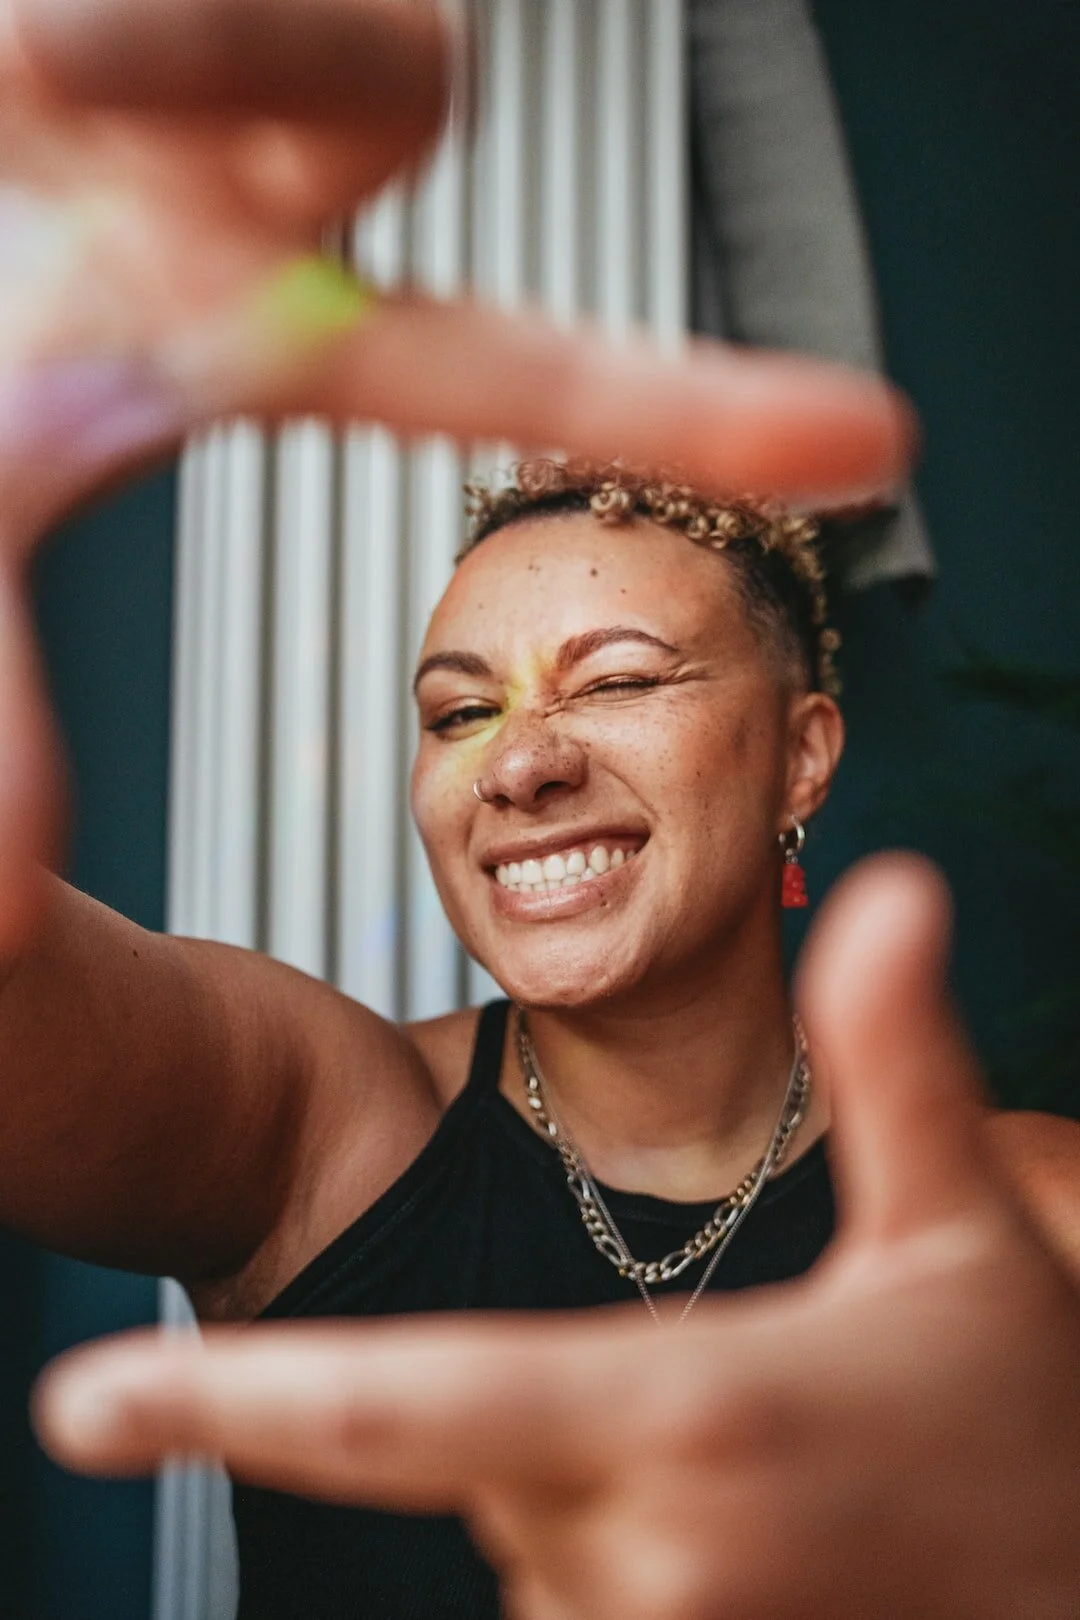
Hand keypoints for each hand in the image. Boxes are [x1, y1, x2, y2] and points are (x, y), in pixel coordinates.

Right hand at [0, 0, 911, 950]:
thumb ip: (5, 695)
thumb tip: (8, 899)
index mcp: (265, 333)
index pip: (510, 367)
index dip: (680, 408)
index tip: (872, 440)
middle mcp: (255, 186)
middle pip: (398, 80)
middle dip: (313, 72)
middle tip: (156, 81)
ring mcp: (196, 67)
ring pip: (309, 26)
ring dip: (181, 36)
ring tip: (46, 65)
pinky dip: (123, 26)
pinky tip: (48, 54)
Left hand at [36, 856, 1079, 1619]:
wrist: (1077, 1577)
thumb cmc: (1019, 1419)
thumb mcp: (963, 1228)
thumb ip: (893, 1062)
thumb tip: (889, 893)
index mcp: (680, 1410)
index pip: (402, 1401)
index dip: (227, 1404)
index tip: (81, 1403)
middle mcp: (636, 1547)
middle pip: (465, 1438)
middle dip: (531, 1383)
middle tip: (710, 1366)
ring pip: (517, 1513)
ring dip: (588, 1455)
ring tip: (753, 1451)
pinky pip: (568, 1577)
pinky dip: (612, 1526)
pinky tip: (739, 1512)